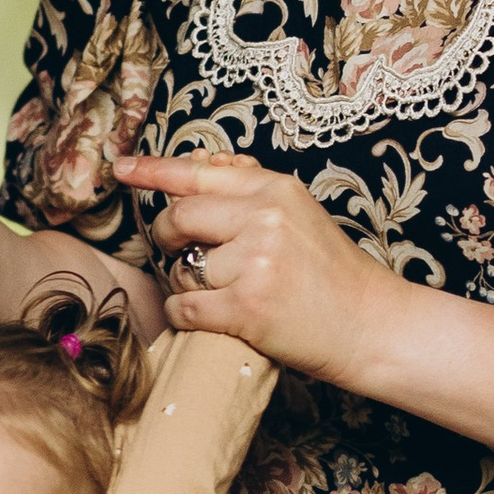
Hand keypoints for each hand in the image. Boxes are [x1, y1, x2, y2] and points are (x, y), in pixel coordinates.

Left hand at [111, 150, 401, 380]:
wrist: (371, 325)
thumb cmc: (333, 275)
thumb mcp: (299, 215)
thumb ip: (250, 193)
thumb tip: (194, 168)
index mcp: (275, 189)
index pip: (198, 172)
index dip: (152, 171)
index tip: (121, 169)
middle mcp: (264, 218)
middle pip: (178, 218)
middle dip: (168, 239)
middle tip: (185, 255)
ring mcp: (255, 262)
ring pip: (180, 268)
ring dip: (186, 284)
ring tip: (221, 292)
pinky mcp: (247, 306)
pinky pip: (184, 306)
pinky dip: (185, 315)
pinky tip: (209, 317)